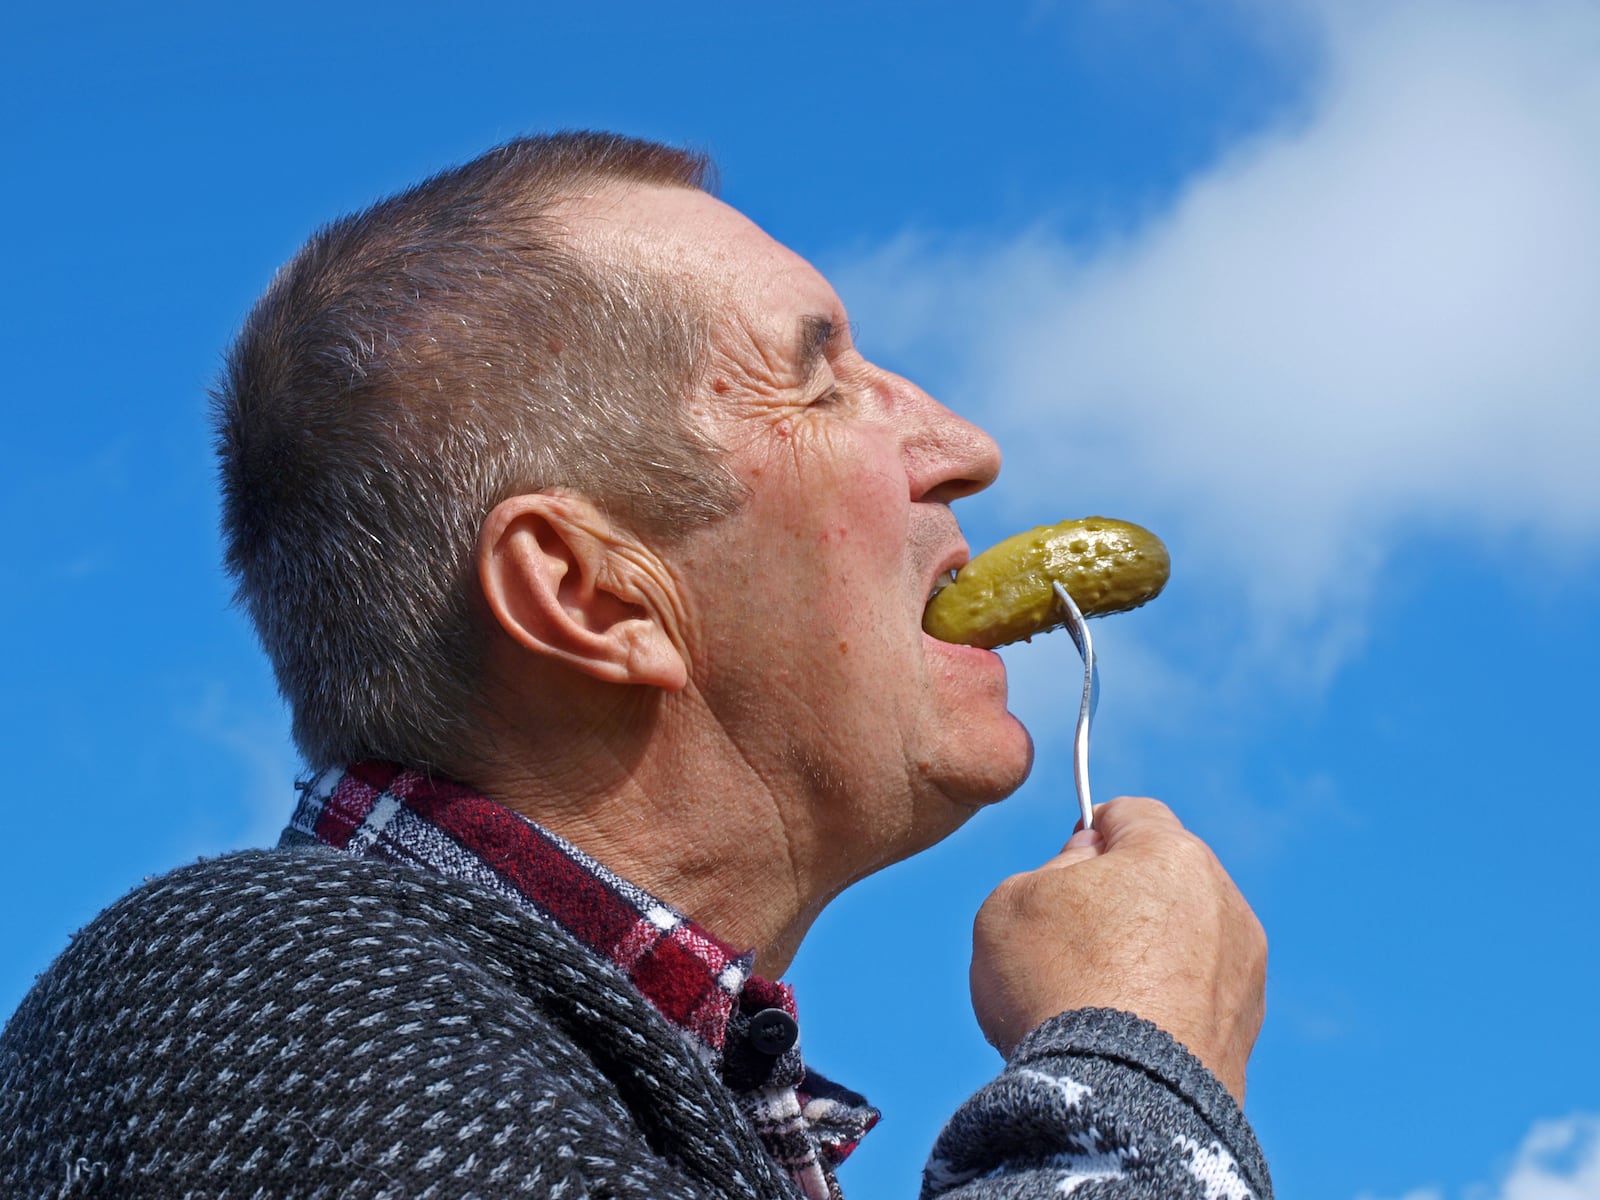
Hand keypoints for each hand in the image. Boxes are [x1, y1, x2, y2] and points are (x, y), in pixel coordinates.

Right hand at [970, 796, 1266, 1102]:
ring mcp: (1244, 968)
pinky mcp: (1247, 1028)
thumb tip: (1088, 867)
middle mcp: (1223, 900)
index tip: (1063, 873)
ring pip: (1187, 936)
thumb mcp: (1012, 900)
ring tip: (1098, 1000)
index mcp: (1170, 854)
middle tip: (1071, 942)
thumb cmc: (1056, 987)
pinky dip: (1168, 1002)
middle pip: (1164, 875)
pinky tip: (1128, 1034)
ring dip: (1150, 952)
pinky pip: (1198, 993)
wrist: (1117, 1099)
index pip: (1130, 813)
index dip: (1089, 834)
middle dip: (1122, 897)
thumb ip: (1053, 868)